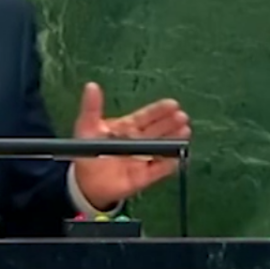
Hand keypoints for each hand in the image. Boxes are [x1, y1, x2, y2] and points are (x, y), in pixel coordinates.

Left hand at [72, 82, 190, 209]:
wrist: (85, 183)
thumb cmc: (86, 152)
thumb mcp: (86, 127)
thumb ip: (91, 108)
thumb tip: (91, 85)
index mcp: (127, 127)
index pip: (146, 117)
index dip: (159, 110)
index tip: (172, 104)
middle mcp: (139, 141)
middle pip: (157, 130)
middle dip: (170, 123)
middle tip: (182, 117)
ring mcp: (143, 158)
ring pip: (161, 147)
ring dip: (173, 140)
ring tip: (185, 131)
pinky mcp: (145, 176)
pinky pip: (160, 170)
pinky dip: (169, 164)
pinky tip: (178, 156)